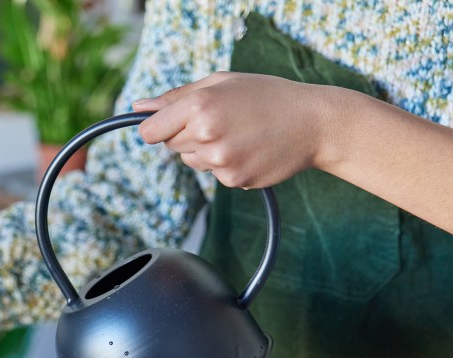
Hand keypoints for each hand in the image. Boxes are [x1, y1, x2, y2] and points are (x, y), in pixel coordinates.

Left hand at [133, 72, 331, 187]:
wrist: (313, 123)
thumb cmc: (267, 96)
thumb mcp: (221, 83)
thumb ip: (176, 97)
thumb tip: (139, 106)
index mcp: (199, 106)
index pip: (150, 131)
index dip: (157, 128)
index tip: (168, 125)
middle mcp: (206, 135)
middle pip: (170, 146)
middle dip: (186, 135)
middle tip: (220, 121)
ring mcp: (220, 161)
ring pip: (191, 161)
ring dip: (205, 151)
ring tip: (238, 134)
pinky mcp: (234, 180)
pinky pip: (214, 174)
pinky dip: (226, 164)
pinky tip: (248, 149)